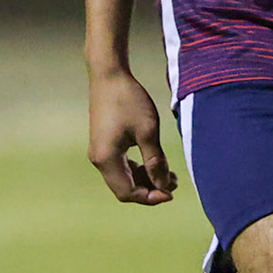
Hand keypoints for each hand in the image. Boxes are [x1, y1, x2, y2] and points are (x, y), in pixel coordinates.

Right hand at [87, 68, 178, 204]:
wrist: (109, 75)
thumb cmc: (129, 100)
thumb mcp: (148, 131)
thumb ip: (156, 162)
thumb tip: (164, 186)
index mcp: (107, 159)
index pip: (128, 192)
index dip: (151, 197)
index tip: (172, 192)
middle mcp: (98, 160)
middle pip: (124, 189)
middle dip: (149, 189)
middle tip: (174, 183)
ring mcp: (99, 152)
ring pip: (123, 178)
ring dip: (145, 179)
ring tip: (169, 174)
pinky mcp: (103, 144)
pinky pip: (120, 166)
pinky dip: (137, 168)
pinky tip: (154, 162)